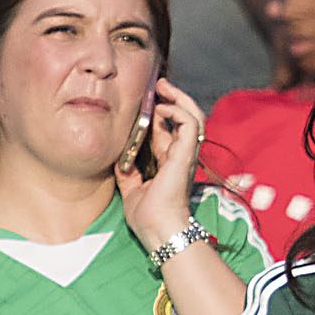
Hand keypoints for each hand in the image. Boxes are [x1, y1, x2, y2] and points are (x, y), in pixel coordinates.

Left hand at [119, 77, 206, 240]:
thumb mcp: (131, 189)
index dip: (162, 114)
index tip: (149, 100)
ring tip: (165, 88)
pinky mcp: (185, 155)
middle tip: (161, 85)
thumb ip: (128, 172)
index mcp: (170, 162)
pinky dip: (178, 112)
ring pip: (194, 117)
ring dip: (181, 99)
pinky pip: (189, 125)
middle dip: (176, 99)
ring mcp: (185, 154)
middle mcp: (181, 155)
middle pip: (187, 119)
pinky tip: (163, 109)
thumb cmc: (148, 216)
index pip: (169, 131)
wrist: (158, 229)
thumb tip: (119, 159)